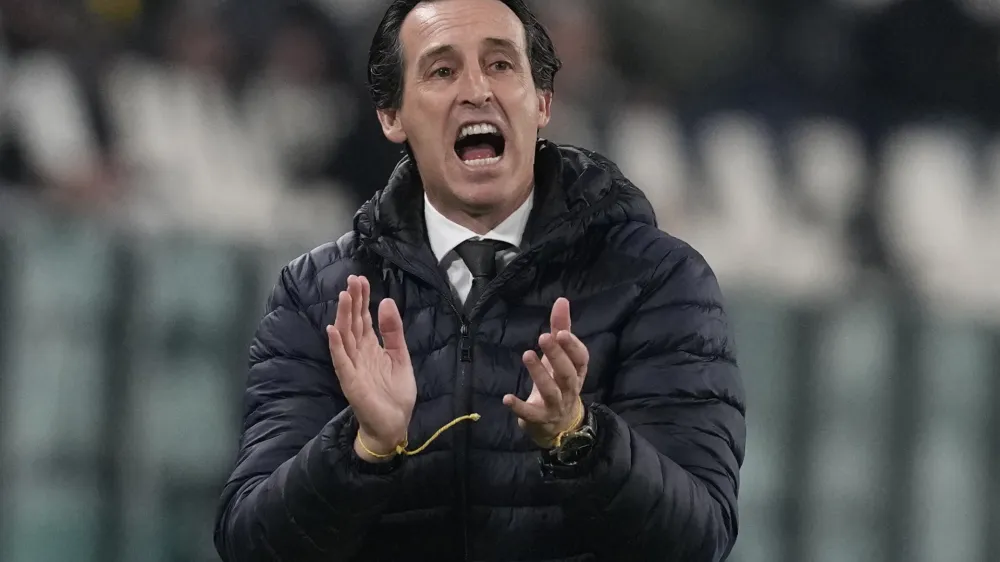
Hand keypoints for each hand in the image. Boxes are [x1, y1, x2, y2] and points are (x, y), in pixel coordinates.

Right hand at [327, 275, 415, 461]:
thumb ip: (393, 331)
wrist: (394, 424)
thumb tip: (386, 301)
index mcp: (371, 347)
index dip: (362, 299)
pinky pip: (341, 361)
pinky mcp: (350, 382)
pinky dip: (336, 346)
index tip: (362, 280)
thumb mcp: (400, 356)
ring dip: (343, 317)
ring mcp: (352, 367)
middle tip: (353, 280)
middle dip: (353, 302)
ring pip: (345, 337)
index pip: (363, 318)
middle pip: (353, 323)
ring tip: (344, 296)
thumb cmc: (395, 393)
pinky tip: (333, 330)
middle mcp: (358, 354)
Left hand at [503, 298, 588, 447]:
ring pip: (551, 391)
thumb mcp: (560, 357)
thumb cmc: (559, 383)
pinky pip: (531, 414)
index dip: (573, 346)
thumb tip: (562, 300)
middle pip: (567, 374)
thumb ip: (561, 328)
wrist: (559, 426)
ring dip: (539, 374)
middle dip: (557, 355)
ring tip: (526, 354)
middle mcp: (569, 389)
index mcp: (577, 373)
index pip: (581, 359)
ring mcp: (556, 406)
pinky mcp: (539, 419)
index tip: (561, 332)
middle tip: (544, 337)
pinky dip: (519, 406)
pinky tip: (507, 398)